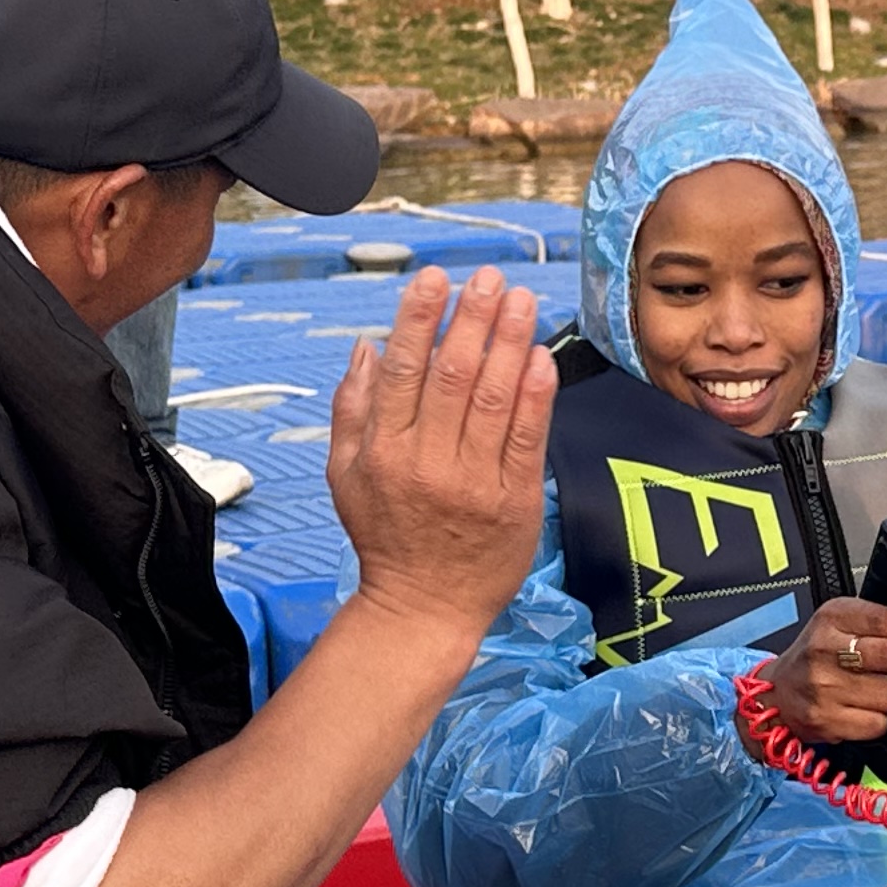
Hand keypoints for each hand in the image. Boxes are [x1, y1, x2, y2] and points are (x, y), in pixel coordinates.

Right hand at [328, 267, 554, 643]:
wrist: (423, 607)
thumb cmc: (386, 537)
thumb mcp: (344, 475)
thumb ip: (351, 409)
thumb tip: (365, 348)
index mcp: (384, 451)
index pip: (404, 370)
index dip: (420, 319)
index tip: (436, 279)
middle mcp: (428, 462)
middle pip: (454, 375)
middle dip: (474, 318)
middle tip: (490, 279)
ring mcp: (474, 483)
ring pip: (495, 399)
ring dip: (511, 342)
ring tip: (522, 300)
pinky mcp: (514, 501)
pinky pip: (528, 438)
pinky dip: (536, 394)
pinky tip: (541, 357)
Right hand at [760, 596, 886, 750]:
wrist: (777, 693)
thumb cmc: (818, 656)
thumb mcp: (843, 624)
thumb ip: (884, 625)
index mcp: (833, 618)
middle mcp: (826, 650)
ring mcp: (825, 688)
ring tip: (882, 687)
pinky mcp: (827, 720)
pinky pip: (878, 723)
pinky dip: (882, 718)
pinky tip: (865, 708)